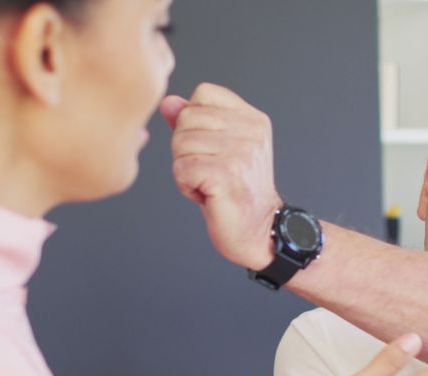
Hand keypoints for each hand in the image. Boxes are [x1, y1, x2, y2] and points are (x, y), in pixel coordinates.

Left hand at [161, 84, 281, 270]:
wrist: (259, 230)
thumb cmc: (237, 191)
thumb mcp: (218, 148)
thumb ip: (194, 122)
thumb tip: (167, 102)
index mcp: (253, 119)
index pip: (204, 93)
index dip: (194, 121)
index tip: (213, 148)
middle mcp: (251, 132)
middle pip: (187, 118)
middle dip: (186, 148)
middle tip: (211, 170)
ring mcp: (241, 153)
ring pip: (180, 144)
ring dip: (186, 169)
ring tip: (210, 183)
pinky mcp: (226, 175)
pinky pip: (182, 169)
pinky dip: (186, 186)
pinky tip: (207, 195)